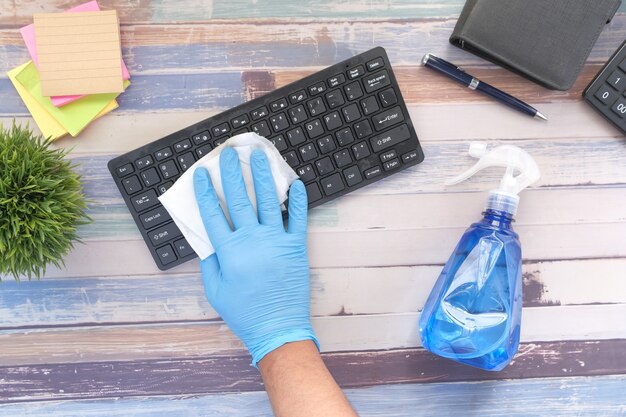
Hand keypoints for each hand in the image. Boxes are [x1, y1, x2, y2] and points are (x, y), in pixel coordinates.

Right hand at [193, 147, 317, 365]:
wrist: (278, 328)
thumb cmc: (244, 312)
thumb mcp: (215, 290)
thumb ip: (209, 262)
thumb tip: (206, 239)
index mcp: (229, 251)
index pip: (213, 213)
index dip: (205, 191)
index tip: (201, 173)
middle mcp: (252, 240)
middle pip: (240, 199)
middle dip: (233, 173)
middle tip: (230, 152)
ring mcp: (276, 241)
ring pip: (267, 201)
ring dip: (263, 176)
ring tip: (260, 155)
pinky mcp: (296, 246)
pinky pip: (297, 218)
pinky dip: (298, 200)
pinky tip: (296, 183)